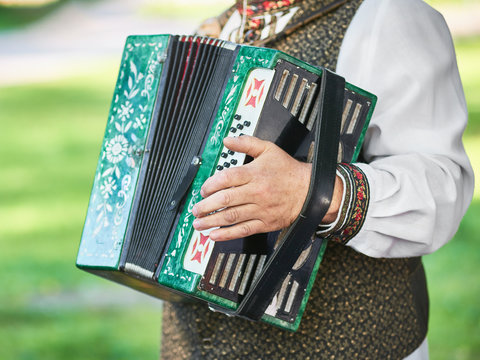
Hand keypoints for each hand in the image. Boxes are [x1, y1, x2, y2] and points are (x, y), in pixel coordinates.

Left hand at [191, 136, 341, 240]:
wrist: (310, 190)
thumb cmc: (288, 170)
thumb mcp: (268, 149)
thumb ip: (246, 143)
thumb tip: (227, 140)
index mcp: (255, 173)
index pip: (227, 178)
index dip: (211, 185)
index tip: (203, 190)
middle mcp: (256, 192)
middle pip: (226, 199)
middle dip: (206, 206)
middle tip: (195, 210)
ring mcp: (260, 209)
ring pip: (232, 216)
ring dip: (212, 221)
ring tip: (198, 224)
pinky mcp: (265, 223)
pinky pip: (243, 230)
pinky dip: (227, 234)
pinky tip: (214, 235)